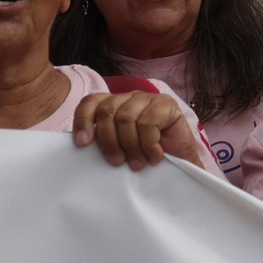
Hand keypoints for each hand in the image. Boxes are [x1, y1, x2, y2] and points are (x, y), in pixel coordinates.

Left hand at [72, 90, 202, 169]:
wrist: (181, 164)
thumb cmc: (147, 157)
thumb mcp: (120, 150)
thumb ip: (104, 142)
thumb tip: (81, 146)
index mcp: (114, 106)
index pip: (91, 102)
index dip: (83, 120)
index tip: (82, 143)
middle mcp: (129, 98)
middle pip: (107, 112)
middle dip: (108, 141)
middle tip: (117, 162)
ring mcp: (148, 98)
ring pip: (126, 118)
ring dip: (131, 146)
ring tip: (138, 163)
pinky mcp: (166, 104)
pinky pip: (148, 123)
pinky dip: (149, 145)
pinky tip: (155, 156)